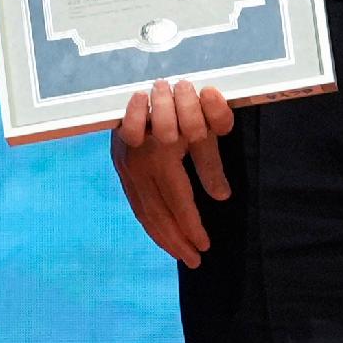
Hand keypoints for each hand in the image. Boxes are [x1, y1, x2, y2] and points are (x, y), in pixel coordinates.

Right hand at [111, 78, 237, 267]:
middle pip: (158, 213)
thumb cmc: (179, 102)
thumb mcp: (201, 126)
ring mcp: (125, 166)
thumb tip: (223, 196)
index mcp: (159, 156)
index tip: (206, 246)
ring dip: (162, 237)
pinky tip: (160, 232)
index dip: (191, 226)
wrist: (139, 82)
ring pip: (143, 211)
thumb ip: (210, 161)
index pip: (178, 201)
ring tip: (181, 253)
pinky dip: (148, 222)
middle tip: (194, 260)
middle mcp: (139, 164)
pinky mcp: (119, 165)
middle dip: (176, 240)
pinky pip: (134, 202)